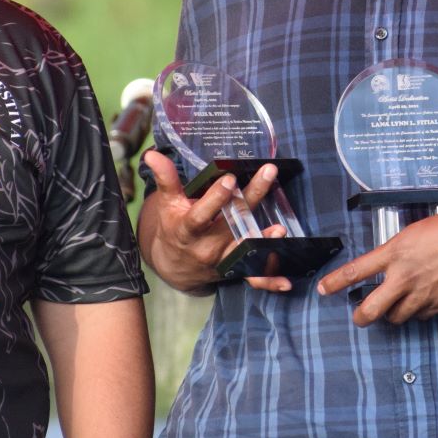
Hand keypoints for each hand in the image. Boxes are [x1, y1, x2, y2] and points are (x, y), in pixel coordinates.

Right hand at [140, 151, 291, 292]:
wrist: (175, 266)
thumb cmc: (174, 228)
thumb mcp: (168, 204)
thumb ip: (165, 179)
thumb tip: (152, 155)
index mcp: (188, 230)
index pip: (201, 216)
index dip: (215, 199)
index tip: (230, 180)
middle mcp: (207, 247)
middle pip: (231, 223)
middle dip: (251, 198)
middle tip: (269, 174)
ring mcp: (223, 260)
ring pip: (245, 250)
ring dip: (262, 239)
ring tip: (279, 228)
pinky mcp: (235, 270)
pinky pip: (253, 278)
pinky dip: (269, 281)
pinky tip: (286, 282)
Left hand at [316, 203, 437, 325]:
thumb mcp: (416, 231)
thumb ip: (399, 250)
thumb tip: (391, 264)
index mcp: (395, 252)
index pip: (356, 271)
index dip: (335, 283)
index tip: (323, 290)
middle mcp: (404, 276)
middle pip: (371, 309)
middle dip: (360, 317)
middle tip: (359, 318)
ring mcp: (422, 294)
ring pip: (397, 317)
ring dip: (393, 315)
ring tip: (396, 307)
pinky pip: (422, 316)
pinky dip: (419, 312)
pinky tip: (424, 301)